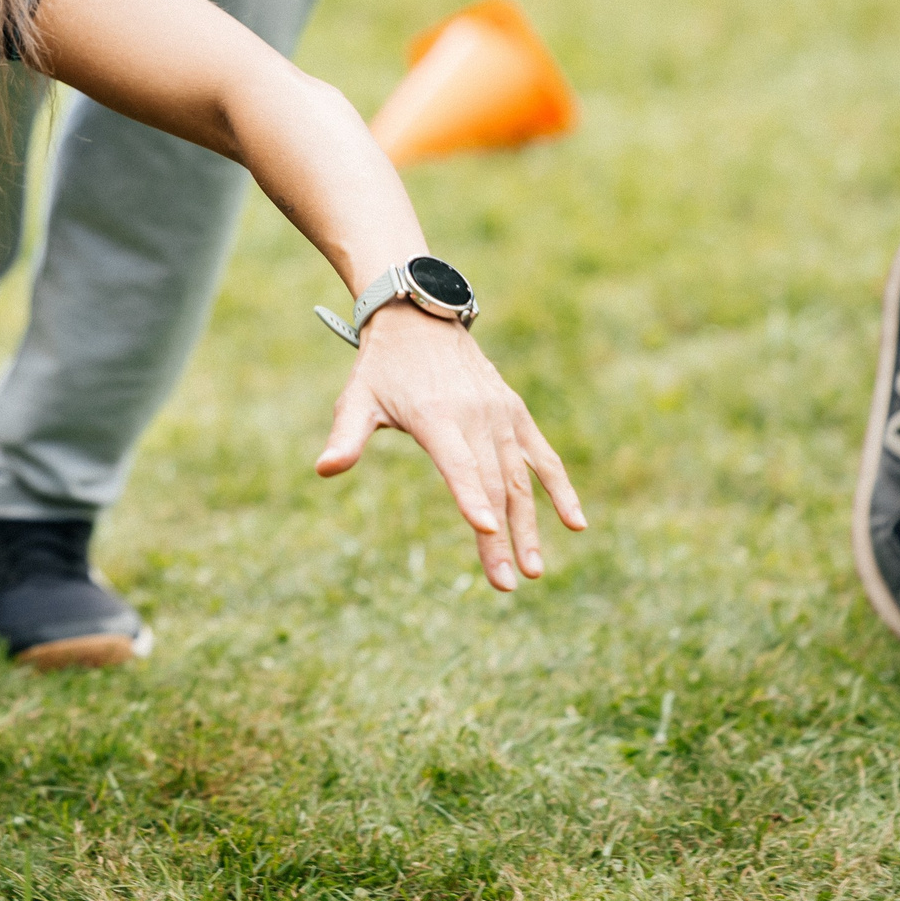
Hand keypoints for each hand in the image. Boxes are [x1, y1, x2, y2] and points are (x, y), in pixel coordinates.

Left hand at [316, 306, 585, 589]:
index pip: (457, 463)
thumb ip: (346, 436)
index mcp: (435, 415)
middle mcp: (475, 416)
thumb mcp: (357, 398)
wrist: (421, 317)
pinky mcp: (515, 413)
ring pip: (519, 478)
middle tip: (506, 583)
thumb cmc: (383, 367)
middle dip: (500, 537)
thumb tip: (324, 470)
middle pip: (491, 483)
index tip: (486, 530)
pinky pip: (543, 456)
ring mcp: (500, 415)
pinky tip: (575, 523)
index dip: (470, 496)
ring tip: (534, 569)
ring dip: (529, 525)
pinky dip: (560, 488)